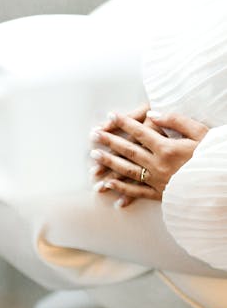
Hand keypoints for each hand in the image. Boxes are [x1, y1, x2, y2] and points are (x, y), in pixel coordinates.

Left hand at [90, 111, 209, 206]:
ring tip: (94, 158)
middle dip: (109, 142)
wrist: (220, 183)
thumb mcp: (199, 132)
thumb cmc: (212, 155)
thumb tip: (152, 113)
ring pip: (128, 171)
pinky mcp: (160, 194)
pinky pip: (137, 192)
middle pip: (129, 150)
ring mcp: (157, 180)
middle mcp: (158, 164)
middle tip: (93, 136)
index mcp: (167, 147)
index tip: (110, 116)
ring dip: (109, 164)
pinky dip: (121, 189)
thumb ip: (175, 121)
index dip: (124, 123)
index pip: (140, 132)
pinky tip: (108, 186)